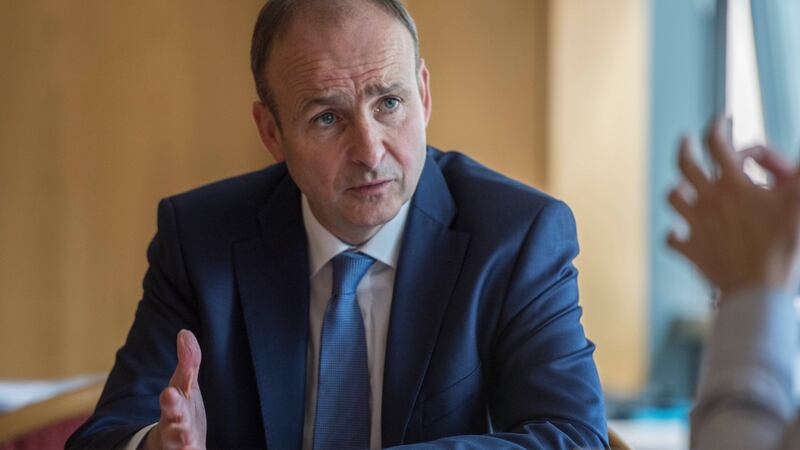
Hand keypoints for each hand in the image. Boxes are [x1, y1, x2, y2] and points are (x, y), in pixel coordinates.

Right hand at [143, 330, 206, 449]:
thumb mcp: (185, 386)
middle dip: (173, 416)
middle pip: (174, 422)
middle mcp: (175, 427)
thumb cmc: (181, 410)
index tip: (170, 393)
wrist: (174, 445)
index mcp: (174, 407)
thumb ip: (188, 362)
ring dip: (183, 442)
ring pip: (180, 443)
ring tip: (188, 444)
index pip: (173, 401)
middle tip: (171, 408)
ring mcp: (180, 443)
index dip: (172, 399)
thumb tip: (185, 333)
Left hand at [667, 118, 799, 296]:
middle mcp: (707, 200)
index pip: (717, 144)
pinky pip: (672, 238)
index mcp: (732, 184)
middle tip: (687, 140)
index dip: (717, 127)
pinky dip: (674, 233)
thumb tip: (798, 159)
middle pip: (685, 165)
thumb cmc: (782, 245)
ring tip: (683, 185)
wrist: (757, 289)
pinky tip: (678, 231)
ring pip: (673, 198)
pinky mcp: (690, 249)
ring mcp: (695, 225)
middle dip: (686, 147)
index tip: (721, 120)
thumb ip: (799, 173)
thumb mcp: (799, 202)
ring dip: (678, 188)